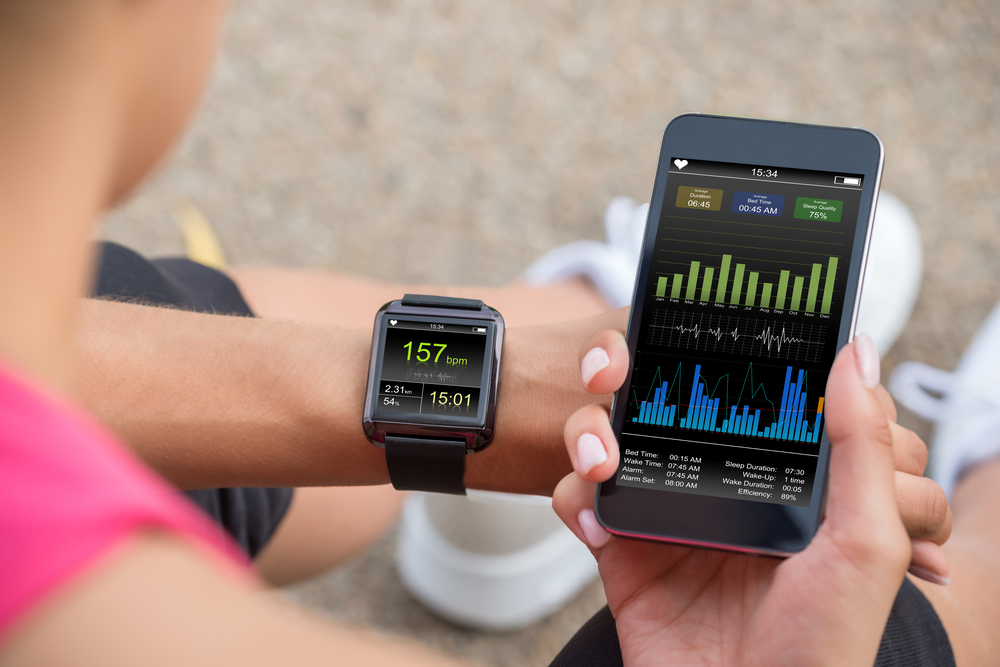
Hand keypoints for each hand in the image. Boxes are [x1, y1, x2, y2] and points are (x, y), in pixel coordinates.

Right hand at [553, 332, 943, 665]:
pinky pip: (580, 500)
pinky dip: (573, 498)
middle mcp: (719, 485)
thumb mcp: (866, 541)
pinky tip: (595, 523)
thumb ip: (862, 445)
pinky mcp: (622, 548)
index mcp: (778, 475)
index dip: (709, 351)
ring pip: (610, 438)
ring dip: (588, 433)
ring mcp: (665, 514)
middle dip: (624, 376)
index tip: (680, 322)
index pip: (740, 389)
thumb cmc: (821, 649)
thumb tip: (855, 353)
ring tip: (600, 462)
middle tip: (612, 371)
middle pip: (659, 402)